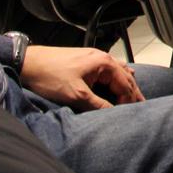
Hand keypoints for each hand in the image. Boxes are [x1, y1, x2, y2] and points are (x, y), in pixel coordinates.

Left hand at [20, 45, 143, 109]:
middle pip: (125, 77)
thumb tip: (113, 113)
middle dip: (133, 93)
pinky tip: (122, 76)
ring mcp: (94, 58)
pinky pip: (109, 69)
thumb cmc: (50, 75)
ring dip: (126, 85)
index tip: (129, 115)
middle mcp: (102, 58)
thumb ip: (97, 104)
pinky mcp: (86, 61)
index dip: (129, 101)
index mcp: (104, 63)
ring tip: (136, 96)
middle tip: (143, 106)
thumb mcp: (76, 94)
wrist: (29, 63)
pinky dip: (117, 77)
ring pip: (118, 73)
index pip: (125, 85)